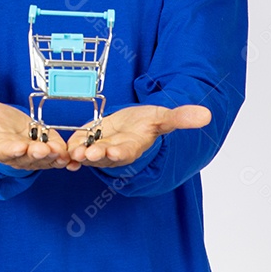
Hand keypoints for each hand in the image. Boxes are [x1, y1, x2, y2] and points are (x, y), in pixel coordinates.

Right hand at [0, 91, 80, 171]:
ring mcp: (35, 156)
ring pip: (45, 159)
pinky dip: (66, 158)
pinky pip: (59, 157)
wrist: (9, 128)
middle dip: (36, 154)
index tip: (18, 146)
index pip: (4, 150)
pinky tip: (73, 155)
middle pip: (28, 157)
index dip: (11, 149)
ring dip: (54, 157)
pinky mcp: (50, 152)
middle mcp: (18, 155)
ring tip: (61, 152)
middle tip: (44, 150)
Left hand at [66, 104, 211, 168]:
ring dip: (79, 155)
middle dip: (96, 156)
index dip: (121, 152)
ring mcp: (99, 149)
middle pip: (104, 156)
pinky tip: (63, 152)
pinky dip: (69, 152)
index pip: (127, 151)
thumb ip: (181, 118)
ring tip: (72, 153)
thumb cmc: (147, 123)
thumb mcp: (163, 117)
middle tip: (87, 155)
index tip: (116, 151)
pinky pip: (75, 148)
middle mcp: (115, 152)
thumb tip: (207, 115)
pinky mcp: (86, 143)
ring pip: (87, 155)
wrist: (131, 124)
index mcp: (133, 146)